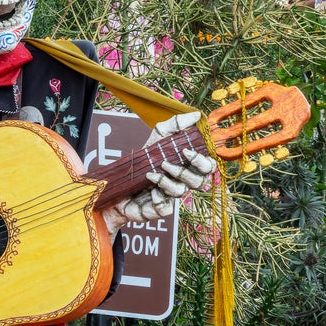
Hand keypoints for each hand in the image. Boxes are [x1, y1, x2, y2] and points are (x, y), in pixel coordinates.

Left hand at [104, 112, 216, 229]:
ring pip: (182, 192)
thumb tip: (197, 115)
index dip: (203, 161)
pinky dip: (158, 198)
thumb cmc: (143, 161)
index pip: (207, 167)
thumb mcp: (156, 138)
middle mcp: (182, 182)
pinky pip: (165, 207)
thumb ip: (175, 126)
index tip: (187, 150)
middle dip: (186, 172)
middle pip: (200, 182)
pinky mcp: (159, 209)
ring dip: (168, 182)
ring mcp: (172, 197)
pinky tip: (149, 191)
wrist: (118, 183)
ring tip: (152, 173)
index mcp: (187, 166)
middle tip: (166, 163)